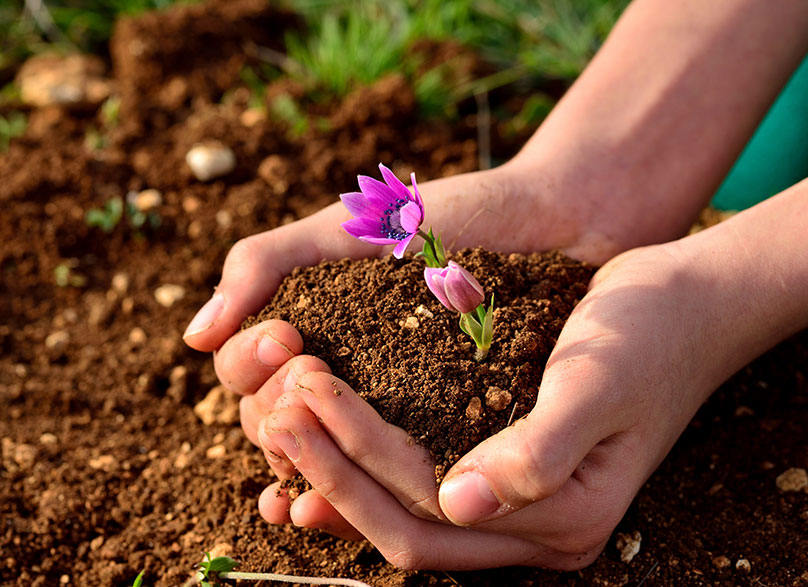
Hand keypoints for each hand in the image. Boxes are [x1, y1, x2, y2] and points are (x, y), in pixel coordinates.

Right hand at [184, 157, 675, 447]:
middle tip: (311, 384)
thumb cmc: (455, 215)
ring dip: (310, 468)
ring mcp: (389, 407)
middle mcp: (341, 373)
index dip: (251, 366)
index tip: (287, 340)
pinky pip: (390, 474)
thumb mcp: (352, 229)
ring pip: (324, 456)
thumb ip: (269, 264)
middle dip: (278, 414)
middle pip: (275, 422)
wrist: (555, 221)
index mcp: (310, 327)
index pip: (246, 372)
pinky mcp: (441, 433)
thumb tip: (193, 336)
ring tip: (309, 478)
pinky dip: (357, 494)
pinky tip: (337, 509)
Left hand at [253, 243, 740, 569]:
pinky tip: (325, 433)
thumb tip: (458, 505)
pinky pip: (423, 483)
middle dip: (333, 471)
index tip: (303, 399)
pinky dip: (370, 464)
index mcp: (563, 519)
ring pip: (407, 511)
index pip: (430, 512)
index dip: (357, 463)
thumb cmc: (649, 335)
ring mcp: (521, 505)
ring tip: (283, 416)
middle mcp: (537, 530)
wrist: (688, 305)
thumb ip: (538, 452)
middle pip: (406, 525)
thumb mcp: (598, 383)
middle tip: (275, 411)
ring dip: (342, 469)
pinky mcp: (507, 467)